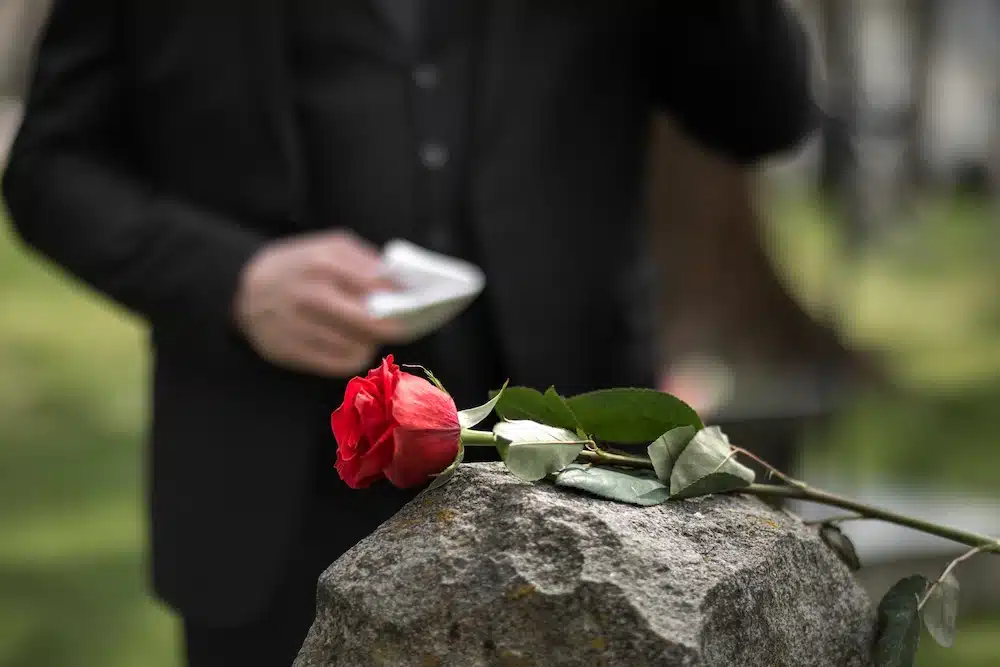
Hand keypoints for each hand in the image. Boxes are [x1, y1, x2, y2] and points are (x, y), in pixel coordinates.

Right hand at [234, 229, 403, 376]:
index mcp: (323, 263)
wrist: (243, 290)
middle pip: (373, 324)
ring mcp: (300, 327)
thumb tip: (404, 283)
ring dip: (373, 342)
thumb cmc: (297, 266)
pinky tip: (355, 344)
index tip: (421, 301)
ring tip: (373, 332)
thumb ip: (366, 261)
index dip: (405, 297)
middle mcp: (312, 296)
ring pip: (359, 347)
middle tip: (407, 325)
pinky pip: (341, 364)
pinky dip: (355, 356)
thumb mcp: (328, 248)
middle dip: (397, 326)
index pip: (379, 287)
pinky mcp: (292, 352)